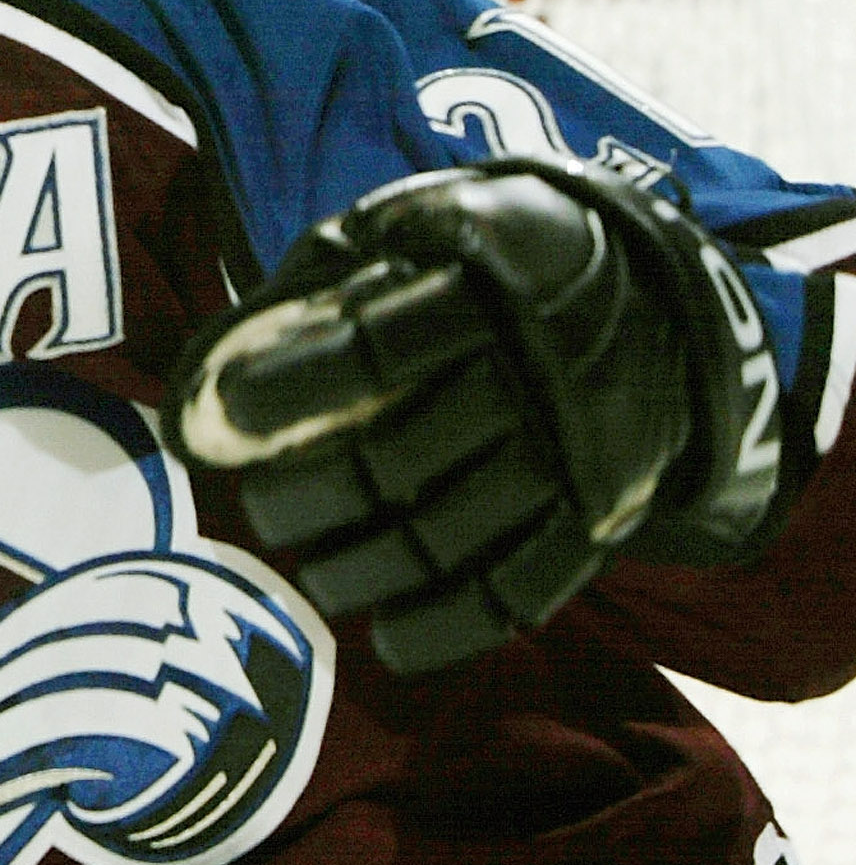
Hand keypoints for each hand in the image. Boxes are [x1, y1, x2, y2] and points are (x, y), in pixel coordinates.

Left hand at [166, 160, 782, 672]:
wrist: (651, 293)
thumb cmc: (482, 259)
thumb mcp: (411, 227)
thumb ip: (321, 284)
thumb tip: (213, 376)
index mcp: (494, 275)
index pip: (380, 347)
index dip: (296, 386)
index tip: (228, 411)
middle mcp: (547, 366)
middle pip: (401, 457)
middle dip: (311, 496)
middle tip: (262, 507)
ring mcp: (582, 449)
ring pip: (450, 534)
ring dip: (360, 567)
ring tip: (310, 566)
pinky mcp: (606, 515)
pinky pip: (523, 589)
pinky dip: (447, 625)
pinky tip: (386, 638)